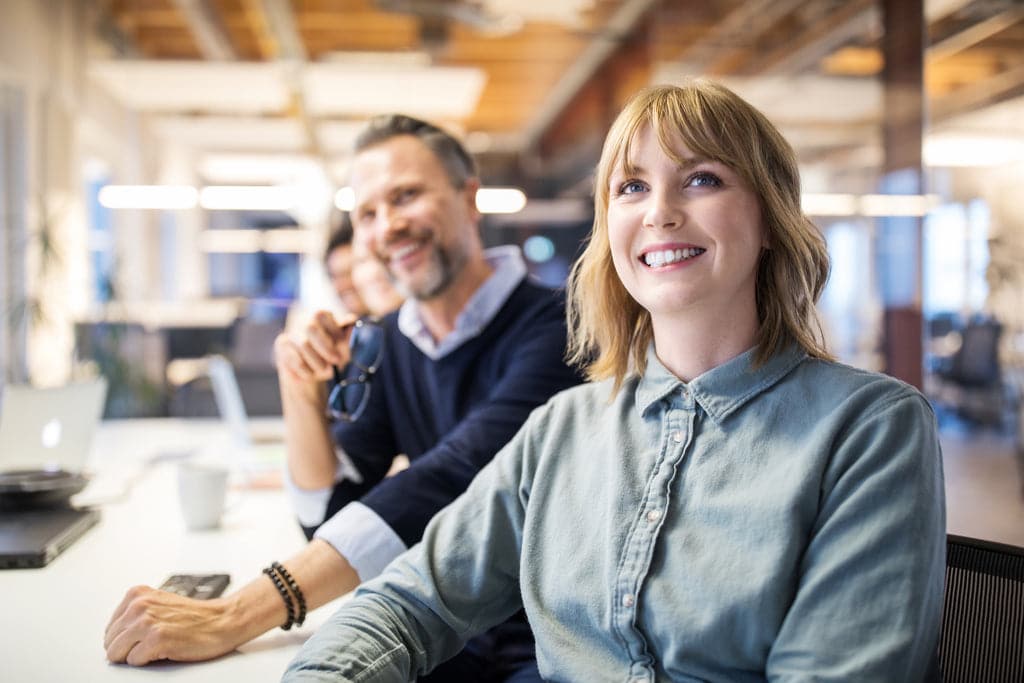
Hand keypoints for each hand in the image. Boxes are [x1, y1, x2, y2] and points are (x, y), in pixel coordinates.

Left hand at [103, 585, 241, 664]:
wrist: (222, 621)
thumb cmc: (195, 617)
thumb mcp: (158, 604)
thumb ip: (135, 613)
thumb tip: (113, 636)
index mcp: (137, 594)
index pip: (110, 628)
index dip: (125, 638)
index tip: (141, 637)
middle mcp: (139, 605)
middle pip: (110, 642)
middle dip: (127, 648)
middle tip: (150, 644)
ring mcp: (147, 622)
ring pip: (116, 653)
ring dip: (135, 654)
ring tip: (156, 646)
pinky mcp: (156, 639)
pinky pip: (133, 661)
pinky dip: (147, 661)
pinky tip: (164, 650)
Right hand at [275, 311, 356, 384]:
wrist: (310, 379)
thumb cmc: (329, 362)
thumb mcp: (342, 353)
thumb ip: (347, 340)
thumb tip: (352, 321)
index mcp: (321, 318)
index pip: (322, 315)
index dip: (333, 331)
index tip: (342, 347)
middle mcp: (304, 323)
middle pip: (310, 327)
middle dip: (326, 347)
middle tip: (336, 361)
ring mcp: (291, 333)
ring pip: (304, 345)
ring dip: (318, 363)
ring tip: (324, 371)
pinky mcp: (281, 346)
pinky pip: (295, 360)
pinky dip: (307, 371)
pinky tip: (310, 375)